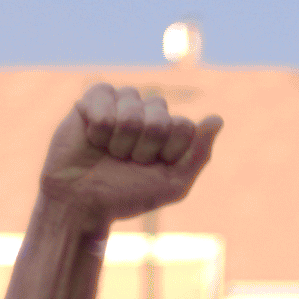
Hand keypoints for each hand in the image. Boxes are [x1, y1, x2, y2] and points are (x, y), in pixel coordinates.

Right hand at [40, 83, 219, 228]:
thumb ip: (198, 154)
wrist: (81, 202)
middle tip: (128, 162)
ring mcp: (121, 103)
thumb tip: (217, 118)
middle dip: (144, 147)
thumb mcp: (172, 184)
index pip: (184, 126)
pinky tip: (92, 137)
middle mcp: (147, 113)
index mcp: (169, 131)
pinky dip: (98, 125)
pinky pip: (105, 97)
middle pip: (160, 115)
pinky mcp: (93, 99)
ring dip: (120, 139)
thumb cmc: (126, 195)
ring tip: (109, 152)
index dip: (168, 152)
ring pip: (133, 107)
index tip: (152, 168)